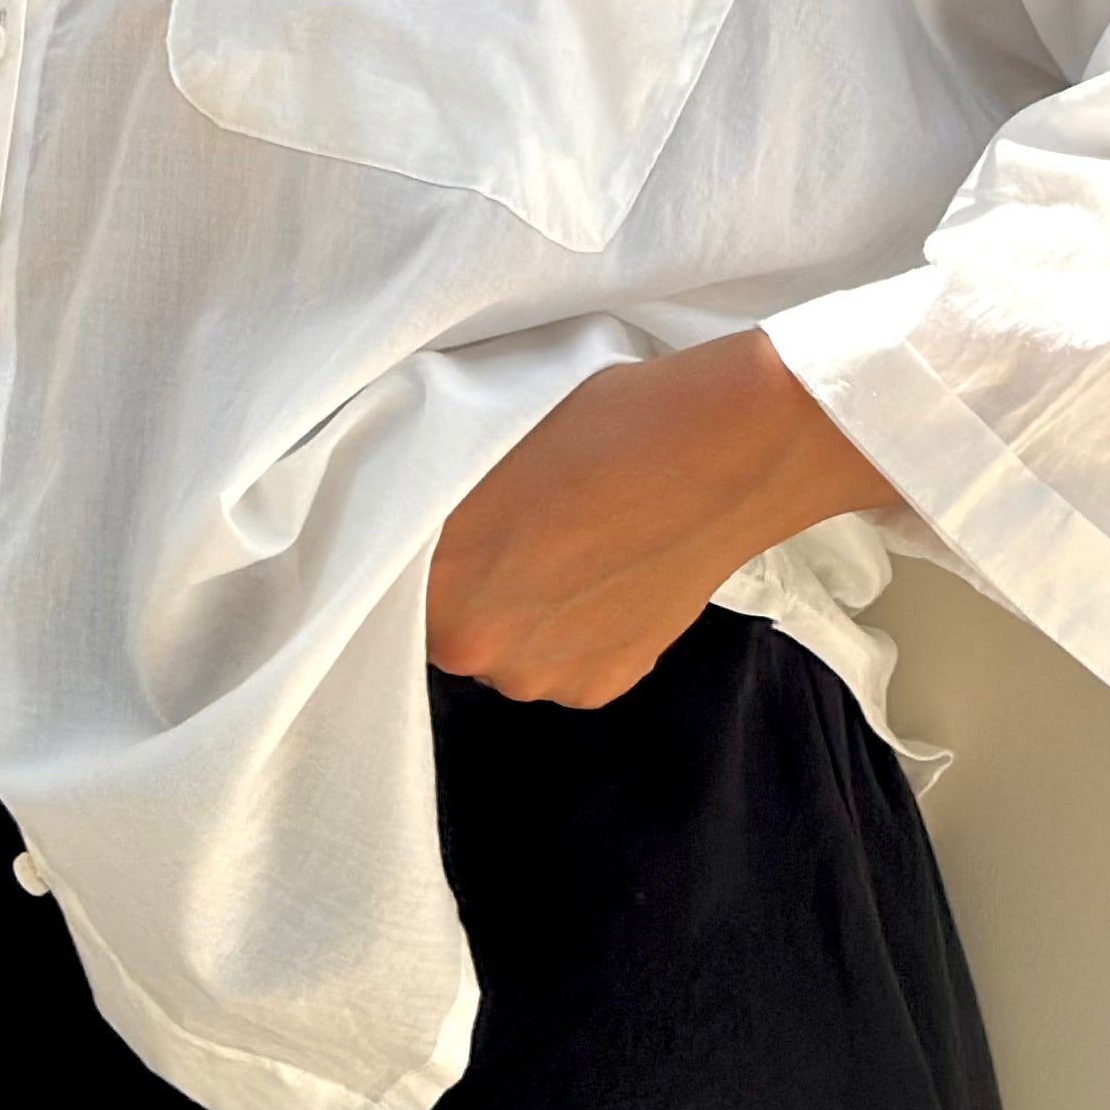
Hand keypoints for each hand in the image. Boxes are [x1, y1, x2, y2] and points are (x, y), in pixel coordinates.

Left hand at [426, 333, 892, 707]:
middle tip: (522, 532)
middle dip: (476, 589)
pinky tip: (611, 575)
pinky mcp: (603, 686)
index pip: (391, 587)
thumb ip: (437, 507)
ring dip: (528, 616)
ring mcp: (544, 676)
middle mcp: (479, 647)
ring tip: (577, 549)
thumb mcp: (481, 442)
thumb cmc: (600, 423)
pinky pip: (565, 666)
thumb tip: (415, 527)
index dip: (427, 556)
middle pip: (450, 627)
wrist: (719, 448)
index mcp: (437, 582)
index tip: (458, 529)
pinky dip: (580, 633)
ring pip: (510, 651)